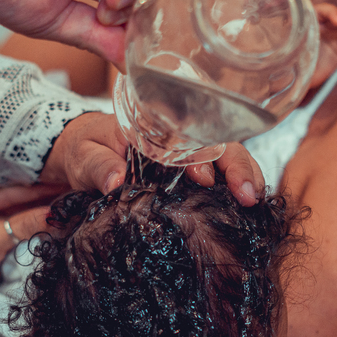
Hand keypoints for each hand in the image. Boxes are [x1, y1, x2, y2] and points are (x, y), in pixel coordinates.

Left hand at [0, 184, 63, 336]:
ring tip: (70, 205)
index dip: (37, 187)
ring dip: (43, 212)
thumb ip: (25, 224)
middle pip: (18, 201)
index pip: (9, 190)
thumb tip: (57, 215)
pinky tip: (58, 220)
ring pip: (23, 214)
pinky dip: (39, 227)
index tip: (64, 183)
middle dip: (43, 198)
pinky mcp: (1, 243)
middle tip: (72, 192)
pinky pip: (24, 229)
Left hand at [44, 113, 266, 205]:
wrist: (79, 153)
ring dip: (246, 178)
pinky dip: (236, 190)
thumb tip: (115, 181)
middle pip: (220, 146)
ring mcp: (187, 158)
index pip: (188, 136)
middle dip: (239, 167)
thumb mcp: (83, 155)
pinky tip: (247, 208)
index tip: (204, 180)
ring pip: (227, 161)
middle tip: (250, 196)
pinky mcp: (189, 176)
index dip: (203, 156)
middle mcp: (177, 139)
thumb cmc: (83, 148)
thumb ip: (97, 165)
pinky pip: (220, 178)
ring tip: (256, 202)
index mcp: (154, 128)